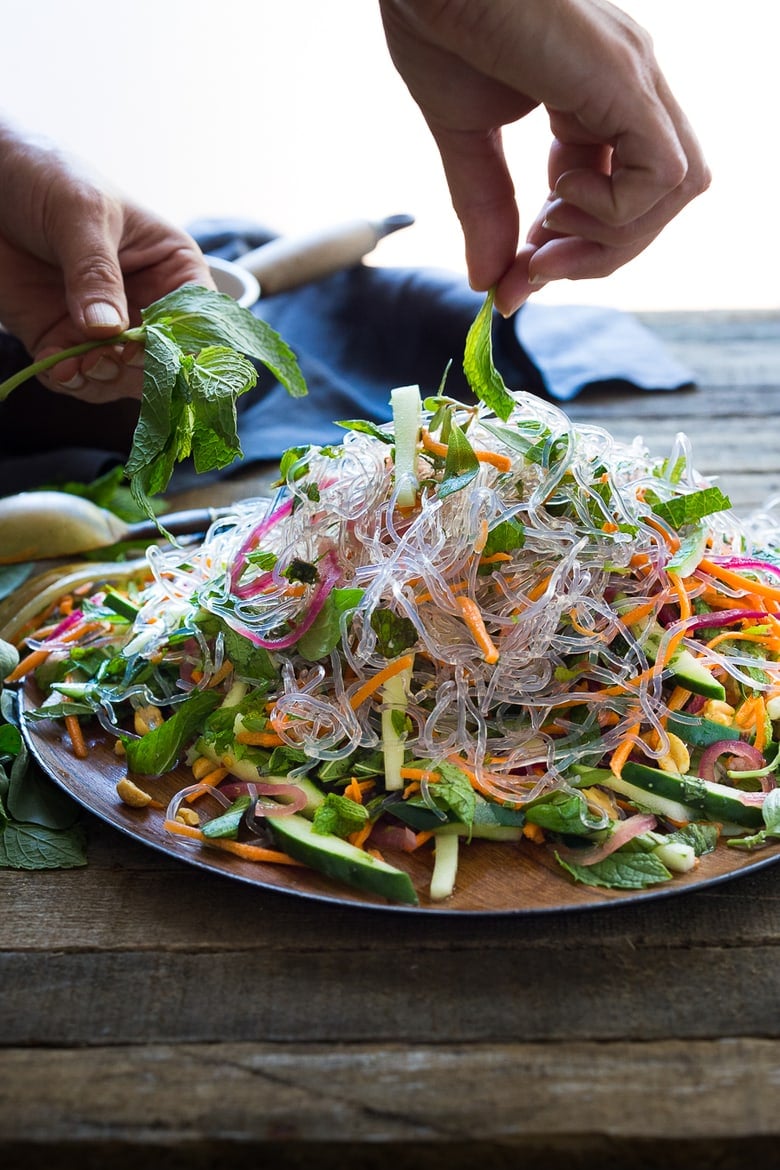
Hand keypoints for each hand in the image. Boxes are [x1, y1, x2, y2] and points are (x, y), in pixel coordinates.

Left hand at [0, 123, 213, 400]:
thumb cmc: (48, 177)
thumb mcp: (81, 214)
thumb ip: (96, 272)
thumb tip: (108, 330)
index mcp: (171, 269)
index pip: (197, 319)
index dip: (186, 343)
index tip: (158, 353)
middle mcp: (144, 304)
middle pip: (164, 360)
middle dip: (139, 369)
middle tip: (108, 358)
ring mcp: (104, 326)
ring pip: (122, 378)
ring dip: (103, 380)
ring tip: (79, 365)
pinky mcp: (61, 338)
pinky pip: (75, 377)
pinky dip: (68, 380)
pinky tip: (58, 366)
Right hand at [379, 0, 709, 314]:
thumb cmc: (439, 27)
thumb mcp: (465, 141)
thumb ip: (485, 209)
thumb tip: (486, 282)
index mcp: (595, 95)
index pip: (615, 191)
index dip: (572, 246)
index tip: (516, 279)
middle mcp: (628, 86)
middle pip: (657, 199)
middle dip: (598, 254)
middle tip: (534, 272)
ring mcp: (633, 79)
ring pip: (677, 190)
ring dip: (612, 239)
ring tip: (547, 230)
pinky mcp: (624, 80)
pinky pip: (665, 174)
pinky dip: (616, 210)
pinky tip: (560, 194)